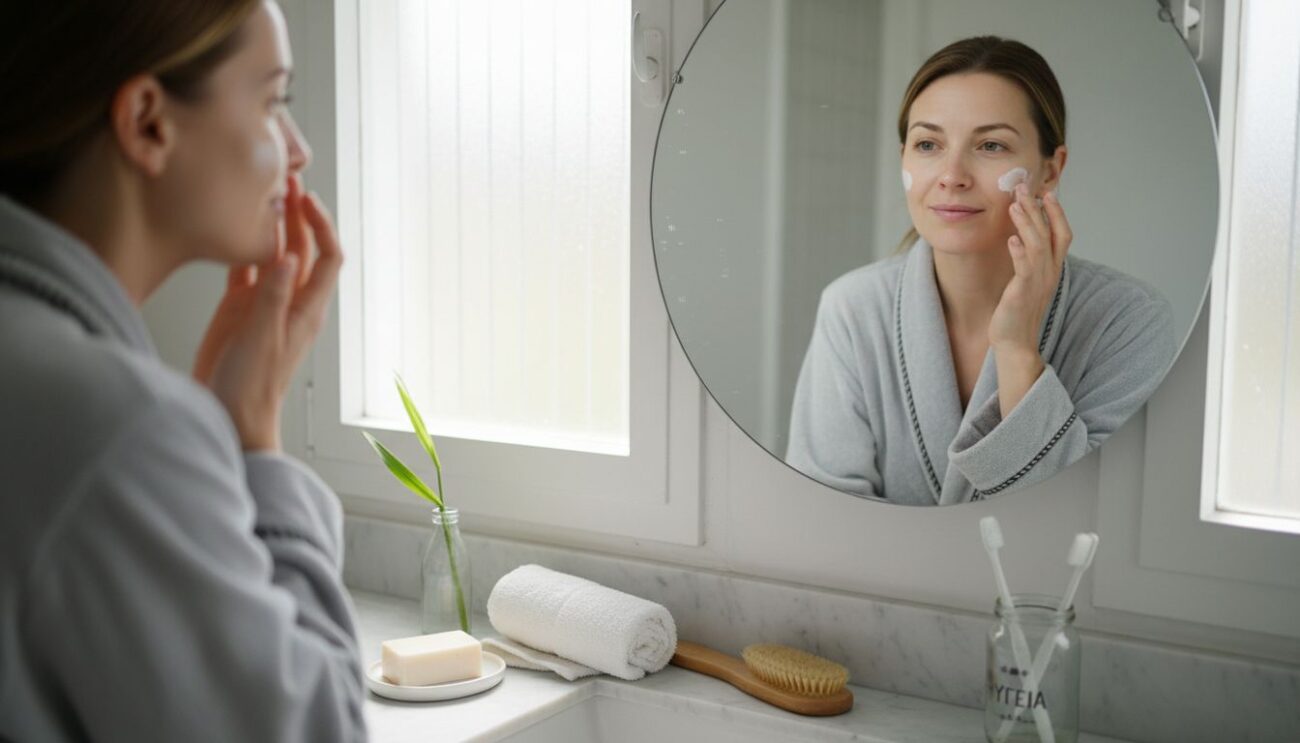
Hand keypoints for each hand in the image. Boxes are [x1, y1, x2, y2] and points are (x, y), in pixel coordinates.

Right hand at [192, 175, 342, 450]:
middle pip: (302, 248)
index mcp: (306, 308)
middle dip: (298, 215)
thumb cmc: (252, 386)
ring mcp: (265, 303)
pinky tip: (237, 227)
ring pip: (274, 254)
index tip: (305, 199)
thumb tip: (290, 257)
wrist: (231, 415)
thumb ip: (273, 297)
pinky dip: (246, 247)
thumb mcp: (262, 338)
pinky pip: (247, 269)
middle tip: (283, 181)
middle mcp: (290, 300)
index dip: (320, 225)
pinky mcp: (240, 308)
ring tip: (263, 194)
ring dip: (272, 226)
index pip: (326, 257)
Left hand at [989, 183, 1071, 353]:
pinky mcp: (1023, 293)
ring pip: (1039, 246)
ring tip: (1015, 205)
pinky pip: (1025, 269)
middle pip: (1051, 234)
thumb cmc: (1017, 311)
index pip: (1062, 235)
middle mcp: (1050, 273)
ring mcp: (1038, 283)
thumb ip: (1029, 260)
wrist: (1014, 342)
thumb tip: (1022, 238)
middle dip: (1038, 209)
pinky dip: (1019, 252)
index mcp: (1052, 269)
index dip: (1057, 213)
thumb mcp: (1027, 281)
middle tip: (1024, 188)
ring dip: (1027, 223)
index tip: (1046, 193)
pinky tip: (1011, 239)